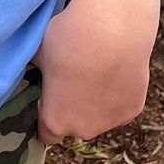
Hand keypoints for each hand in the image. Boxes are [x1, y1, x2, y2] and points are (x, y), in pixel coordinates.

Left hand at [30, 0, 159, 146]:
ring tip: (95, 70)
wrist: (111, 29)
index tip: (47, 97)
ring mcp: (111, 122)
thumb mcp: (38, 52)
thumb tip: (29, 66)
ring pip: (99, 117)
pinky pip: (119, 106)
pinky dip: (116, 94)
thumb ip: (32, 68)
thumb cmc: (67, 39)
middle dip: (72, 109)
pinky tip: (114, 69)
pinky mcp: (134, 110)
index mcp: (54, 120)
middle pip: (74, 126)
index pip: (46, 134)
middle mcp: (83, 130)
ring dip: (95, 103)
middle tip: (73, 78)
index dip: (45, 115)